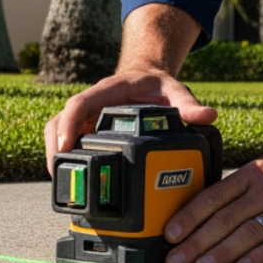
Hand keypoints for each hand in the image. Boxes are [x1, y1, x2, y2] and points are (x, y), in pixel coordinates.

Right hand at [43, 69, 217, 174]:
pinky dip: (62, 158)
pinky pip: (66, 141)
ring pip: (56, 132)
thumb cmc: (156, 85)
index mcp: (107, 91)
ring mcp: (85, 118)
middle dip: (54, 146)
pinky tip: (71, 181)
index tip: (65, 144)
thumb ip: (188, 104)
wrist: (145, 79)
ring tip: (62, 183)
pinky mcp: (84, 129)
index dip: (68, 123)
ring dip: (54, 154)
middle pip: (59, 121)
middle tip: (57, 172)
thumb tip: (208, 116)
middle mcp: (91, 104)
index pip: (79, 104)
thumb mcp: (174, 90)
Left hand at [161, 146, 262, 262]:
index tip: (169, 234)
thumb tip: (205, 210)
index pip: (214, 195)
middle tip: (174, 261)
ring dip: (221, 252)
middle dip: (196, 241)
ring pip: (249, 232)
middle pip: (226, 217)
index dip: (189, 215)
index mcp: (256, 173)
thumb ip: (242, 188)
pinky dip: (261, 255)